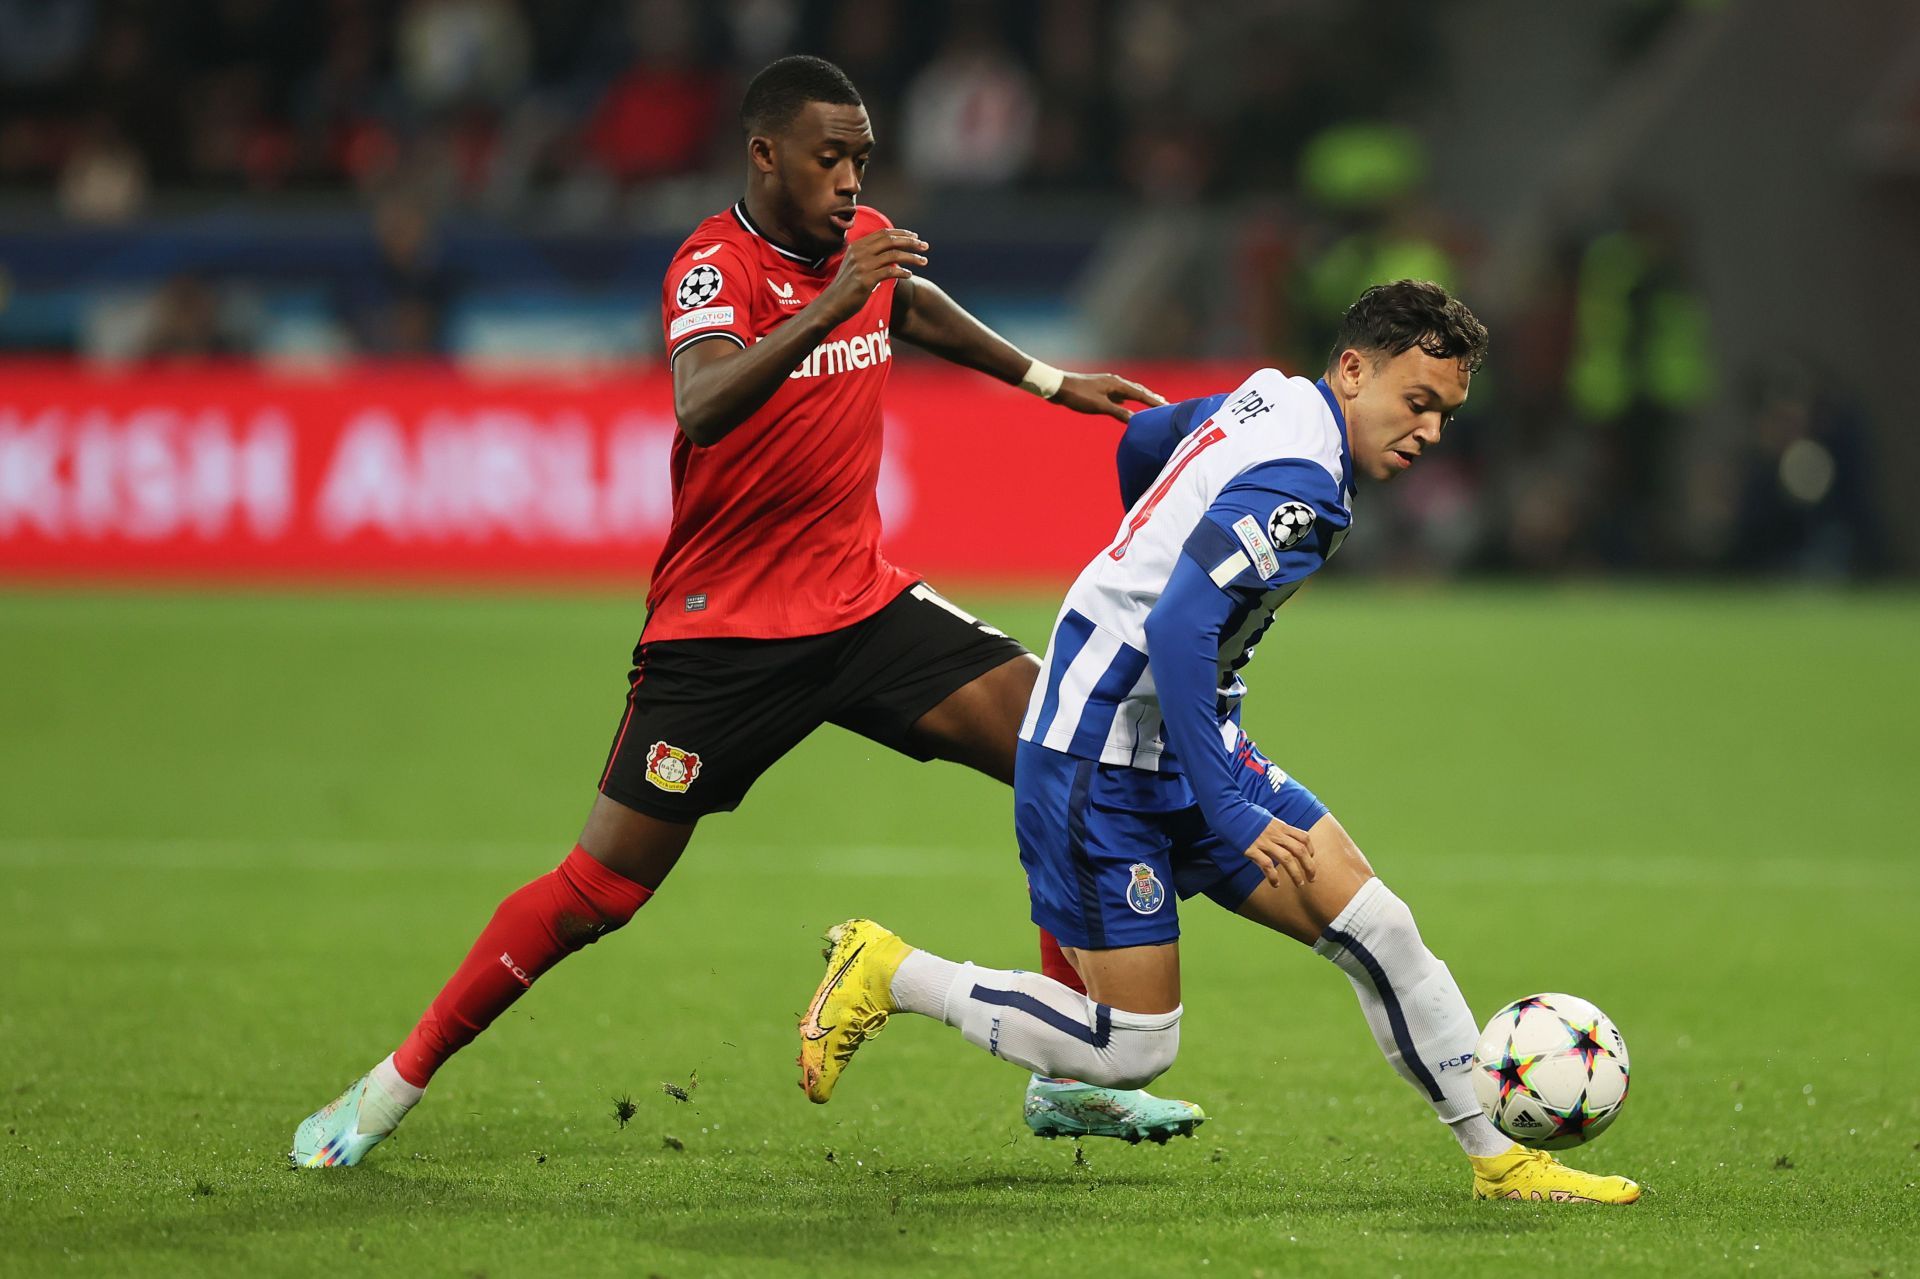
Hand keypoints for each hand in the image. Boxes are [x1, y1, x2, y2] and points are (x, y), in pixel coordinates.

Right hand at [816, 228, 927, 325]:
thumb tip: (894, 253)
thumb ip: (870, 256)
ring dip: (912, 257)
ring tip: (924, 261)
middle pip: (890, 240)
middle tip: (925, 246)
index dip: (902, 233)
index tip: (916, 237)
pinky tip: (909, 275)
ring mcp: (862, 266)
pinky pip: (889, 272)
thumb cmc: (847, 287)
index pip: (884, 233)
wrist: (832, 304)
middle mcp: (859, 252)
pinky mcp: (865, 280)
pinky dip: (902, 272)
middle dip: (911, 242)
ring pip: (893, 255)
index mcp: (857, 246)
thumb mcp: (855, 266)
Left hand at [1050, 372, 1167, 422]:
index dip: (1154, 402)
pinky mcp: (1099, 388)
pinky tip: (1126, 403)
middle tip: (1165, 404)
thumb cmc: (1079, 396)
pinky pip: (1119, 394)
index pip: (1141, 394)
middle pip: (1138, 390)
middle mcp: (1114, 382)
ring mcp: (1107, 384)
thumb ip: (1118, 413)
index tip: (1167, 407)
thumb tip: (1136, 420)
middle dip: (1151, 398)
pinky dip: (1127, 399)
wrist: (1058, 386)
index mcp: (1117, 384)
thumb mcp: (1100, 406)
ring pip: (1128, 391)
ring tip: (1151, 402)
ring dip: (1140, 397)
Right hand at [1242, 816, 1315, 888]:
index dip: (1311, 849)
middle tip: (1312, 878)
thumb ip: (1276, 828)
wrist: (1228, 810)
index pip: (1303, 837)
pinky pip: (1267, 865)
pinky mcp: (1252, 849)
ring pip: (1287, 859)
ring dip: (1295, 874)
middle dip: (1309, 866)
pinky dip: (1273, 876)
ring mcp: (1264, 842)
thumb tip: (1283, 836)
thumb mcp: (1267, 818)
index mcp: (1280, 826)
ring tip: (1299, 884)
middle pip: (1299, 850)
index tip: (1311, 859)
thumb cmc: (1246, 815)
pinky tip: (1275, 884)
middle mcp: (1275, 834)